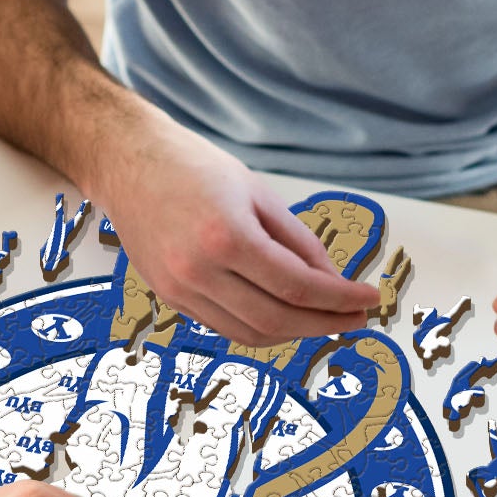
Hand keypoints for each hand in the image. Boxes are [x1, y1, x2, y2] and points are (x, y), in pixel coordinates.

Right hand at [92, 117, 377, 344]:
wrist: (127, 162)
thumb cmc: (193, 167)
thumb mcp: (258, 193)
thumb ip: (298, 241)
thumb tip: (331, 281)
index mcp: (227, 237)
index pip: (299, 286)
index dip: (340, 299)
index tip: (369, 301)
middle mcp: (198, 271)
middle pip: (277, 320)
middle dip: (324, 324)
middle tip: (355, 319)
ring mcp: (179, 289)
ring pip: (250, 333)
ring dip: (294, 334)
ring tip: (324, 321)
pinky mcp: (169, 297)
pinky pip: (224, 326)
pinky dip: (260, 328)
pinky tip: (284, 316)